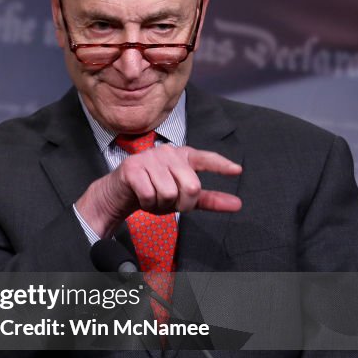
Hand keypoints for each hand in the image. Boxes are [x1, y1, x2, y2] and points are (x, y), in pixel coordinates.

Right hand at [76, 145, 241, 236]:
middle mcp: (168, 153)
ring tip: (154, 198)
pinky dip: (147, 204)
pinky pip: (150, 195)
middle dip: (183, 203)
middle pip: (191, 186)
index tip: (237, 170)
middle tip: (171, 203)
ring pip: (169, 193)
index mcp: (183, 156)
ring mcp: (149, 158)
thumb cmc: (155, 190)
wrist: (120, 192)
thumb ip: (209, 199)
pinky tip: (142, 197)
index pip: (205, 159)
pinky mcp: (133, 168)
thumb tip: (237, 204)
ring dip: (161, 205)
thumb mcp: (183, 196)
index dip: (221, 165)